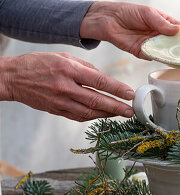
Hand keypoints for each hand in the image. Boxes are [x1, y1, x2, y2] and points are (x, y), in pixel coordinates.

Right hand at [0, 52, 134, 120]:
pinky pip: (78, 116)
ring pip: (89, 112)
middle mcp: (66, 87)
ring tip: (120, 114)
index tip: (129, 94)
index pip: (99, 81)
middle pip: (96, 100)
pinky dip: (92, 117)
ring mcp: (60, 101)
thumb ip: (86, 67)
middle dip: (116, 107)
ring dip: (107, 114)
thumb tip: (103, 78)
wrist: (13, 78)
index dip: (117, 89)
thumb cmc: (39, 63)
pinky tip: (102, 116)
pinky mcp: (56, 110)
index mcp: (69, 70)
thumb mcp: (64, 56)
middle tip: (130, 111)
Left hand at [80, 1, 179, 58]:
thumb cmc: (129, 12)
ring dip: (173, 56)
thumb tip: (178, 30)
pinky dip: (159, 58)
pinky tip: (166, 60)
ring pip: (166, 52)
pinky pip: (153, 57)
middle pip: (176, 44)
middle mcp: (160, 36)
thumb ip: (162, 24)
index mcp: (164, 24)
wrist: (109, 21)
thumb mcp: (148, 14)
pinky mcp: (142, 52)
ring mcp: (152, 45)